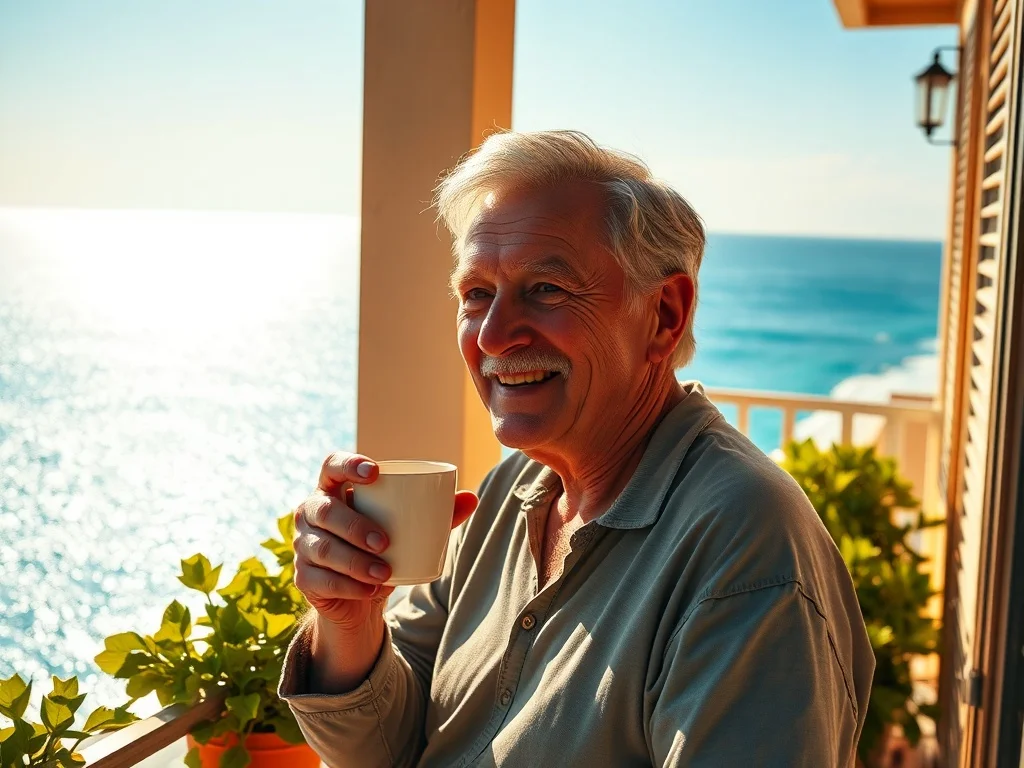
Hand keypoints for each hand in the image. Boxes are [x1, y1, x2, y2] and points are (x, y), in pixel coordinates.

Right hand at [293, 451, 478, 631]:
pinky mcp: (303, 578)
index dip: (348, 465)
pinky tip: (369, 591)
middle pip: (324, 510)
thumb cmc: (383, 549)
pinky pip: (321, 580)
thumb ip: (437, 513)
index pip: (330, 465)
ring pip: (322, 548)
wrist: (362, 598)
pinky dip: (348, 586)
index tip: (375, 473)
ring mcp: (302, 545)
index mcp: (333, 489)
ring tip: (384, 572)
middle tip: (385, 542)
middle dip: (353, 525)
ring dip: (354, 561)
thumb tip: (473, 497)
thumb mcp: (409, 530)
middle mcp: (311, 512)